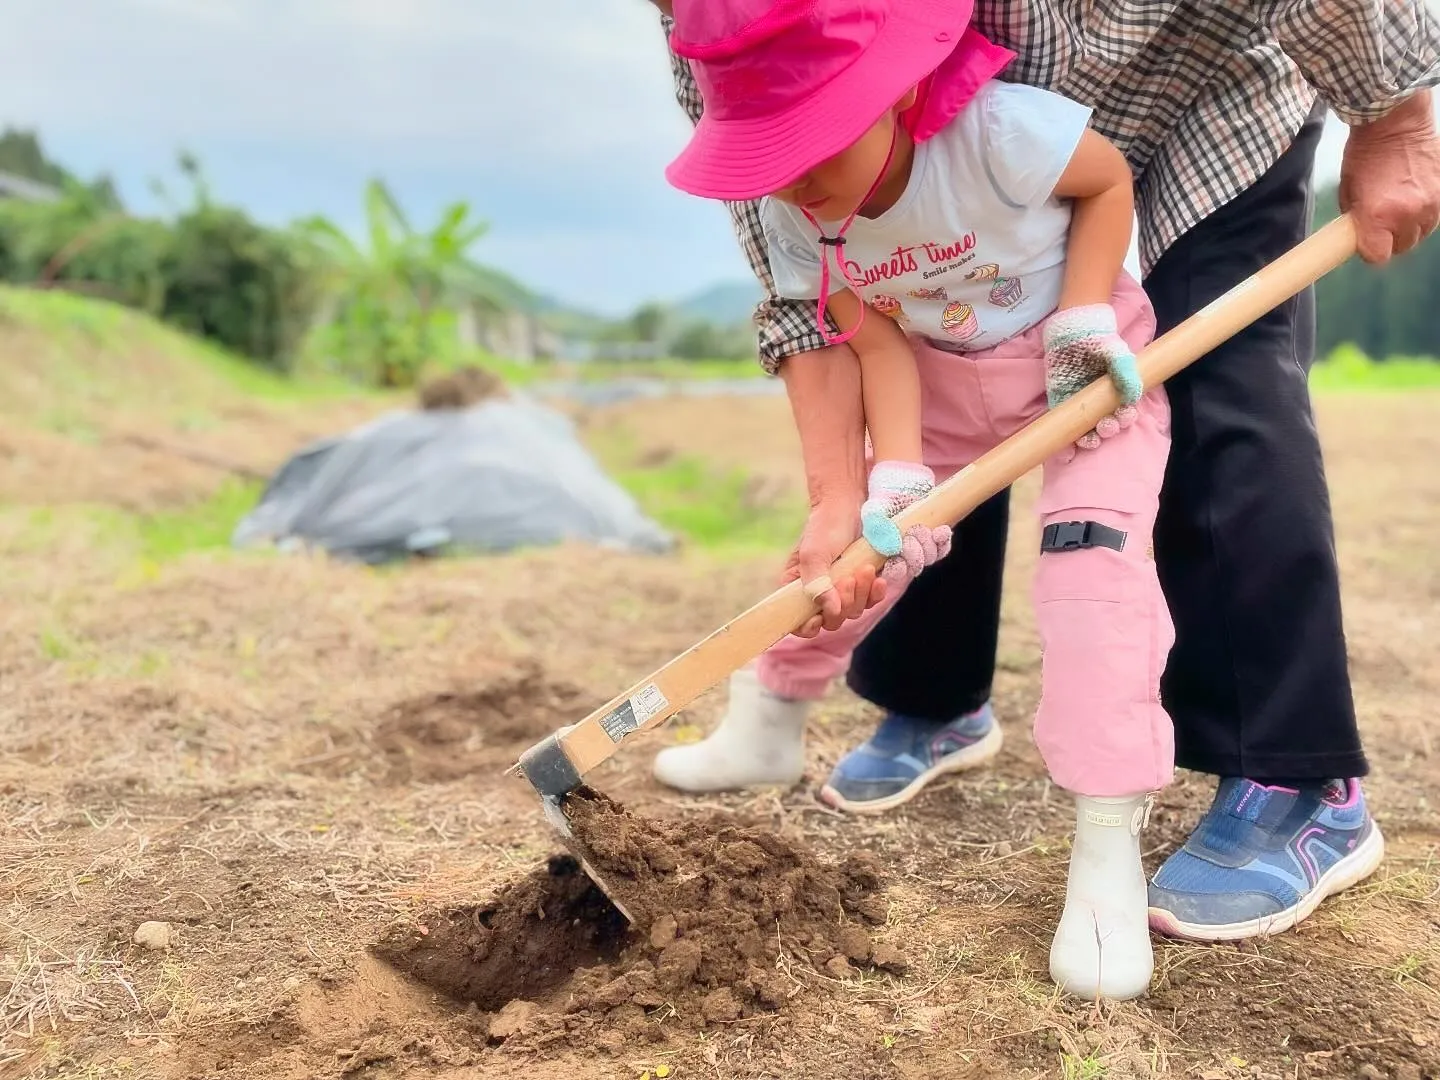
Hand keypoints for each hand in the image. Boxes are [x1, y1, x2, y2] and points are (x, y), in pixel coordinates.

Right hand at [782, 492, 886, 638]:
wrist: (849, 505)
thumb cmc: (825, 527)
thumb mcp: (814, 554)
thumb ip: (817, 584)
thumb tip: (831, 611)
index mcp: (798, 587)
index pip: (798, 621)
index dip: (807, 627)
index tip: (817, 618)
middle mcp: (819, 593)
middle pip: (831, 620)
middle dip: (843, 603)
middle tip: (848, 578)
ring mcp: (841, 590)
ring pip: (852, 611)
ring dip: (861, 594)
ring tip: (864, 569)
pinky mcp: (862, 583)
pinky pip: (870, 601)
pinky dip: (875, 593)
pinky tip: (879, 579)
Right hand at [860, 461, 953, 586]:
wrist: (897, 484)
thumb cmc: (880, 503)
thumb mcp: (872, 514)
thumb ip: (875, 528)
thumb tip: (887, 543)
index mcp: (884, 558)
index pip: (893, 573)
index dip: (897, 572)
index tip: (898, 562)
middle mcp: (903, 557)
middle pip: (914, 567)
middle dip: (914, 555)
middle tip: (909, 537)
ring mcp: (919, 548)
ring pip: (929, 558)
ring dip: (927, 545)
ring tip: (919, 528)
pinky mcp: (933, 539)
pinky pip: (942, 548)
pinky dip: (943, 541)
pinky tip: (941, 531)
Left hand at [1042, 303, 1142, 449]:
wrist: (1074, 330)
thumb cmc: (1100, 341)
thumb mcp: (1116, 353)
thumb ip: (1125, 371)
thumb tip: (1133, 395)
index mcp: (1116, 393)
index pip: (1123, 413)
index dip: (1124, 419)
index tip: (1124, 416)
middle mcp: (1098, 403)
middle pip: (1106, 425)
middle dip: (1107, 430)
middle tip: (1106, 427)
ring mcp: (1078, 404)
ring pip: (1086, 430)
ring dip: (1089, 440)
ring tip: (1088, 440)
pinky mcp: (1060, 402)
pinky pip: (1062, 425)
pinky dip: (1065, 441)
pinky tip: (1067, 452)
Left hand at [1339, 91, 1439, 264]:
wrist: (1396, 122)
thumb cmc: (1366, 153)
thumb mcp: (1349, 190)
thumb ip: (1357, 218)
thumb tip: (1360, 234)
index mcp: (1378, 216)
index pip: (1378, 256)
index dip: (1370, 251)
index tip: (1366, 242)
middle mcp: (1408, 214)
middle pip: (1402, 247)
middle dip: (1390, 239)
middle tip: (1380, 224)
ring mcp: (1430, 202)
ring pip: (1422, 233)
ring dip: (1409, 227)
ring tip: (1398, 209)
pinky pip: (1434, 216)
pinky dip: (1424, 213)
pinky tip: (1412, 199)